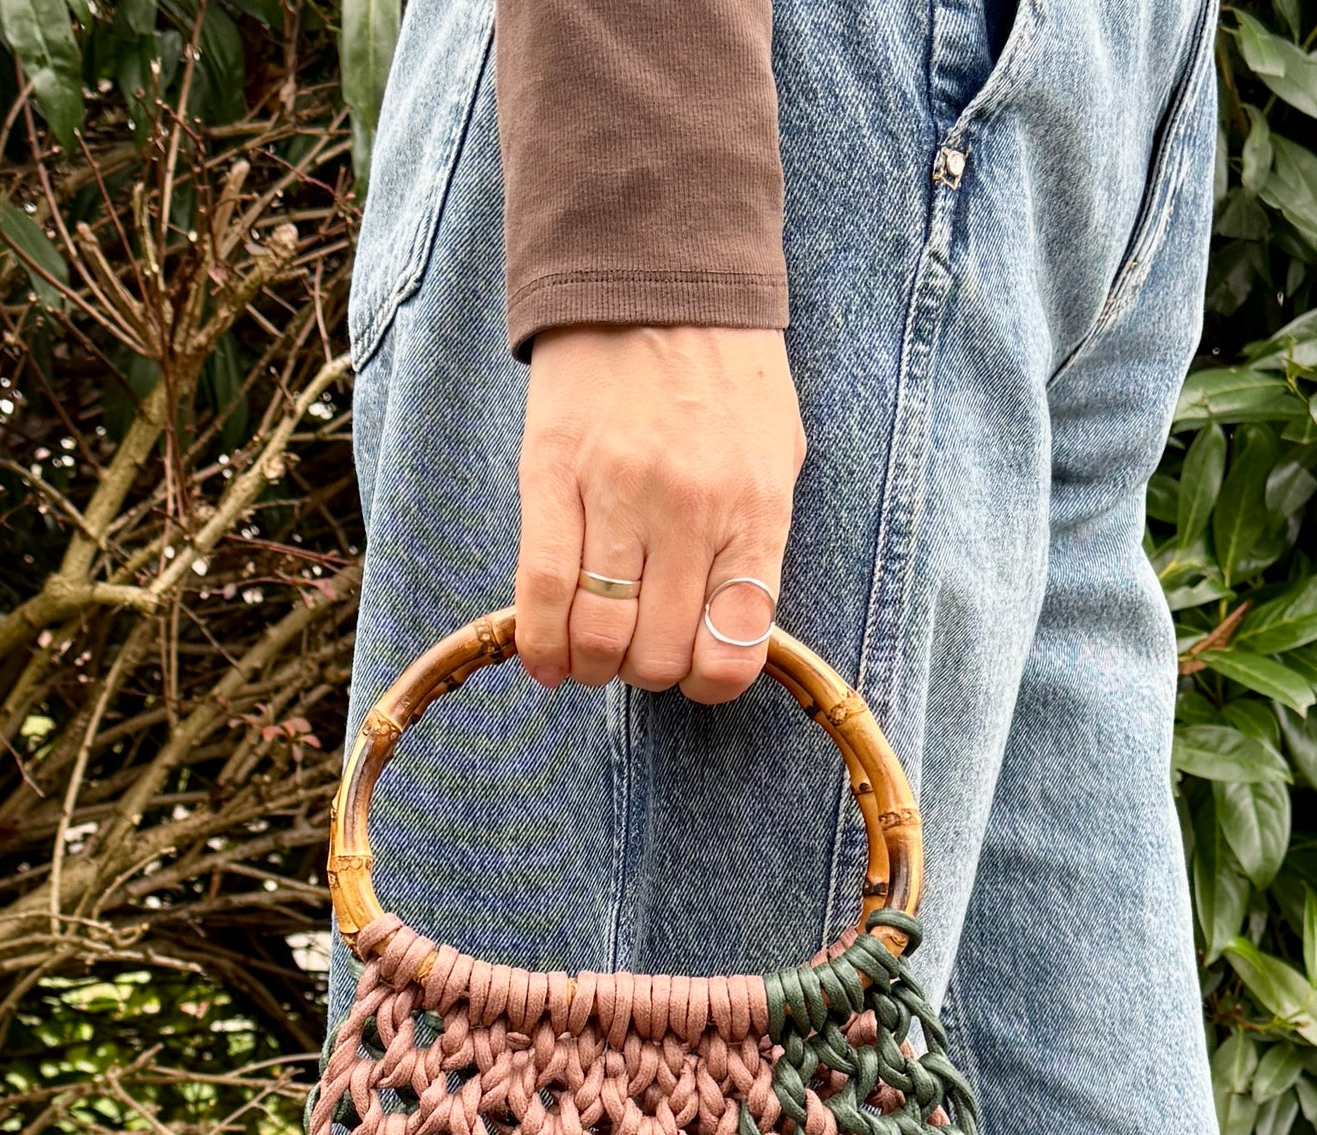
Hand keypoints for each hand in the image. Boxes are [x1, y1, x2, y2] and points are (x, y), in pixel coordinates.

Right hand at [514, 323, 805, 703]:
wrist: (657, 268)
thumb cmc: (726, 371)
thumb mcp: (775, 455)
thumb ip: (756, 544)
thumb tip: (729, 633)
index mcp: (753, 511)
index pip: (733, 649)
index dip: (708, 682)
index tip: (692, 669)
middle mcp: (689, 512)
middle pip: (659, 655)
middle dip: (646, 670)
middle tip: (638, 647)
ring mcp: (617, 495)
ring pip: (599, 635)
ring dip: (594, 662)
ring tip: (594, 648)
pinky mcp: (550, 477)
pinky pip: (541, 591)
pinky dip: (541, 645)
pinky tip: (545, 662)